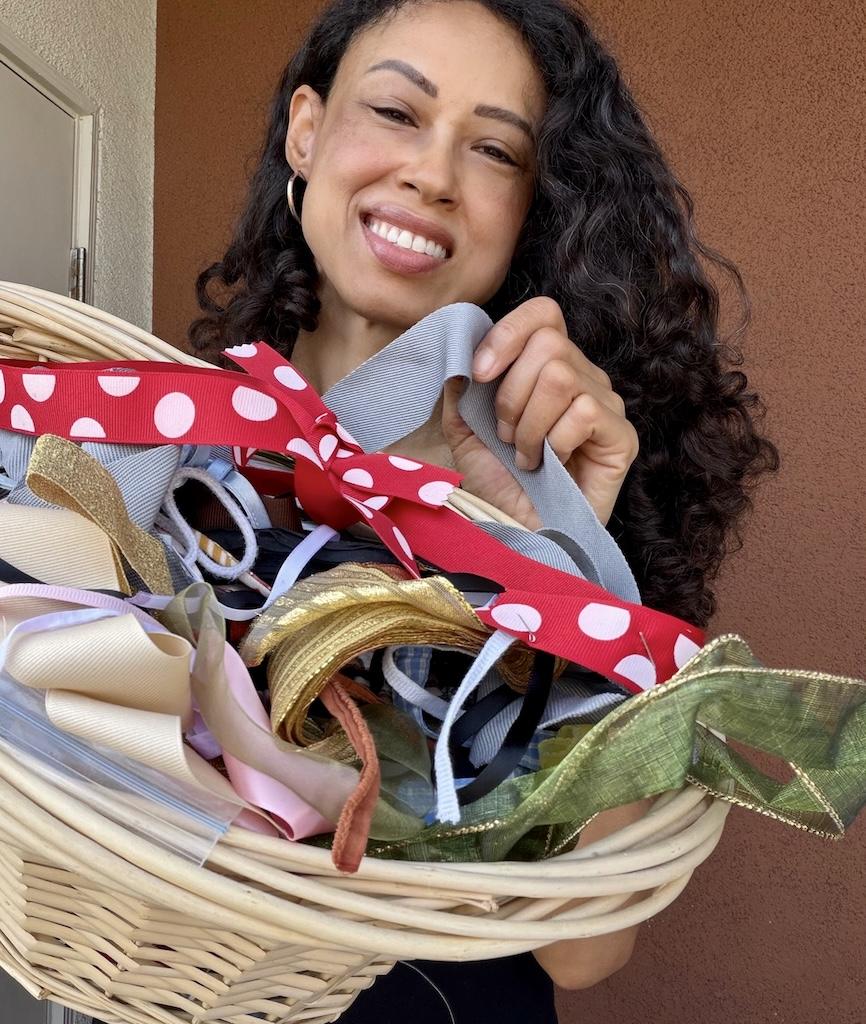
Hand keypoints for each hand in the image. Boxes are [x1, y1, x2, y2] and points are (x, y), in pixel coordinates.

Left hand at [442, 296, 638, 527]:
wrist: (516, 532)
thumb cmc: (496, 483)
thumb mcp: (464, 431)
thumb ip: (461, 389)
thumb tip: (459, 354)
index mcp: (546, 367)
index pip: (543, 314)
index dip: (507, 335)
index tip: (479, 374)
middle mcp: (582, 378)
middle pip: (549, 343)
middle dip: (511, 394)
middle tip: (505, 435)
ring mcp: (606, 405)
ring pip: (562, 376)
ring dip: (529, 423)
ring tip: (525, 455)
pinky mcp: (622, 438)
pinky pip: (586, 412)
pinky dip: (555, 442)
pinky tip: (550, 466)